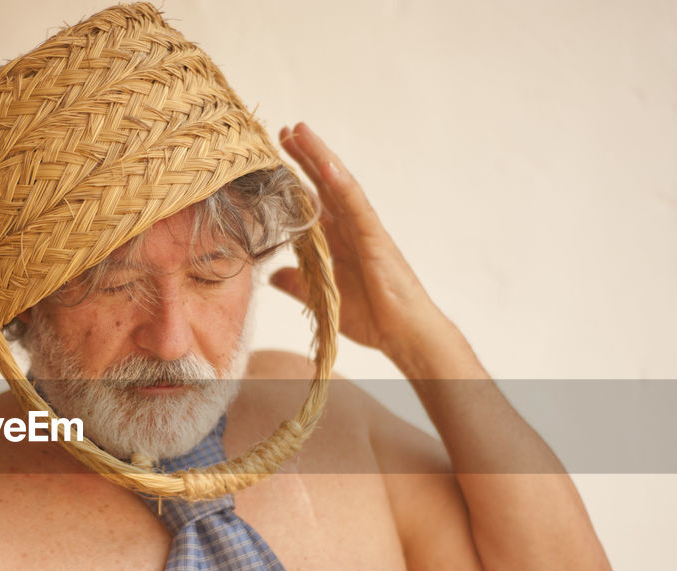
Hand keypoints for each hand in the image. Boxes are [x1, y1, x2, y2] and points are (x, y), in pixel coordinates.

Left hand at [272, 123, 444, 362]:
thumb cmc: (372, 317)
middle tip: (283, 129)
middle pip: (324, 184)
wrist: (404, 335)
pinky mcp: (376, 237)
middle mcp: (351, 228)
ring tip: (299, 131)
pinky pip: (356, 205)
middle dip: (304, 156)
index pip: (312, 201)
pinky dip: (342, 183)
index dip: (294, 179)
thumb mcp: (321, 298)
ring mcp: (364, 229)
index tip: (272, 156)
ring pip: (339, 185)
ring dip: (320, 156)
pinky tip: (326, 164)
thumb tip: (273, 275)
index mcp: (338, 240)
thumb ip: (297, 284)